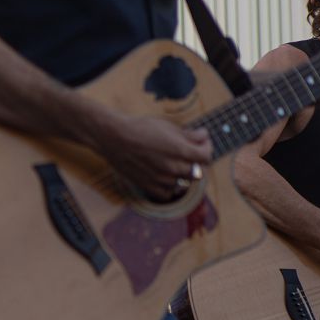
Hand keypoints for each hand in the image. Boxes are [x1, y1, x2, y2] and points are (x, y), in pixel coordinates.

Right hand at [95, 114, 212, 201]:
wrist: (113, 138)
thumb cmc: (140, 128)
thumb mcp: (167, 126)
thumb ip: (189, 135)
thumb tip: (204, 137)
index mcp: (181, 150)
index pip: (206, 156)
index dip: (206, 147)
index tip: (200, 142)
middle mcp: (174, 167)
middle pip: (197, 170)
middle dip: (195, 160)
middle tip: (186, 151)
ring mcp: (162, 179)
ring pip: (183, 182)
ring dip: (182, 173)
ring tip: (172, 162)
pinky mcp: (150, 186)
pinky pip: (168, 193)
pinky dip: (170, 187)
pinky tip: (165, 176)